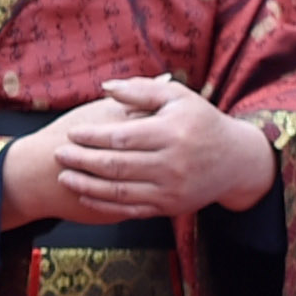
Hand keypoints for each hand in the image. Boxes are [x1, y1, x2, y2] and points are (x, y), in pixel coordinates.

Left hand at [40, 79, 277, 224]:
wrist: (236, 161)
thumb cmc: (202, 122)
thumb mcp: (179, 97)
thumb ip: (142, 89)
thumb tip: (104, 87)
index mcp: (172, 133)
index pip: (122, 137)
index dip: (93, 136)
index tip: (73, 133)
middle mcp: (171, 164)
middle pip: (116, 165)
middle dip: (83, 161)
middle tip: (59, 155)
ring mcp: (170, 189)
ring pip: (119, 191)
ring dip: (87, 186)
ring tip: (64, 177)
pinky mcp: (169, 207)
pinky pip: (130, 209)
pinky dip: (104, 204)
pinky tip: (85, 196)